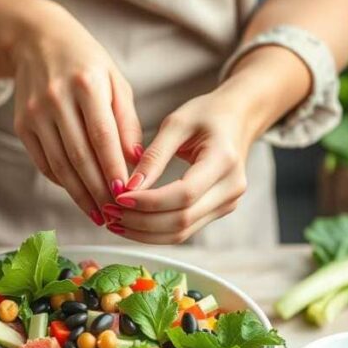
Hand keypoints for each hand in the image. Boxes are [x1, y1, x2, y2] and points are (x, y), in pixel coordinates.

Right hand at [10, 2, 141, 224]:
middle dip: (98, 190)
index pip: (102, 137)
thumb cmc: (87, 64)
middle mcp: (56, 99)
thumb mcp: (116, 82)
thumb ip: (127, 122)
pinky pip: (44, 163)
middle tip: (116, 214)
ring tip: (98, 214)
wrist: (38, 42)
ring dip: (80, 194)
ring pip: (59, 165)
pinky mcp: (21, 125)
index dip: (113, 169)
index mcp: (86, 84)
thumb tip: (136, 163)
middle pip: (79, 156)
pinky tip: (79, 194)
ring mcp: (34, 114)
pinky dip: (62, 182)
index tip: (127, 194)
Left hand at [103, 88, 258, 243]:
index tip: (119, 197)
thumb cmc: (207, 114)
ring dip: (144, 233)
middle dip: (141, 221)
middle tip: (109, 212)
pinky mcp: (218, 211)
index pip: (184, 194)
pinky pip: (184, 230)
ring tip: (114, 221)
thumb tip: (128, 188)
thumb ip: (153, 157)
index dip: (148, 201)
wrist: (237, 119)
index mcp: (224, 160)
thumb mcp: (177, 123)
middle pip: (182, 220)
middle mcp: (231, 188)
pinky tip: (131, 223)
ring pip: (182, 232)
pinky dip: (155, 232)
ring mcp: (227, 203)